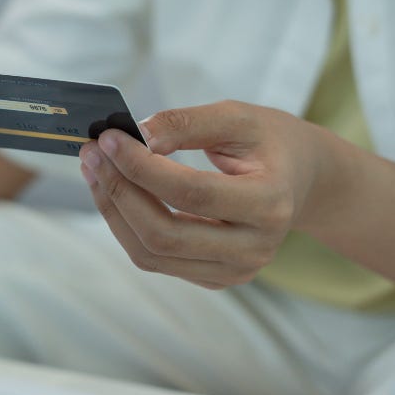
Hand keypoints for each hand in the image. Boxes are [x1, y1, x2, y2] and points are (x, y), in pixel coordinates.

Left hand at [78, 100, 332, 289]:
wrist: (302, 178)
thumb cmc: (269, 142)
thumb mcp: (237, 117)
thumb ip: (186, 123)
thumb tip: (135, 137)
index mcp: (270, 204)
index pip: (191, 193)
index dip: (141, 167)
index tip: (109, 138)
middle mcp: (255, 248)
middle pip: (165, 234)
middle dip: (118, 191)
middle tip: (92, 152)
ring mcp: (235, 271)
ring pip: (152, 254)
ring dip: (113, 209)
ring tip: (95, 168)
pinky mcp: (215, 278)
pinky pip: (156, 259)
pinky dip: (126, 224)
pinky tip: (115, 189)